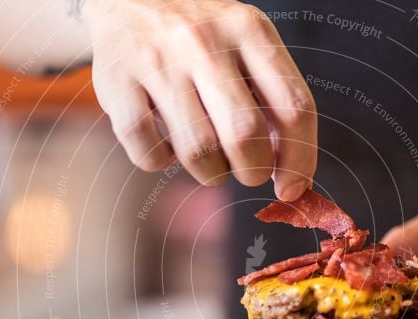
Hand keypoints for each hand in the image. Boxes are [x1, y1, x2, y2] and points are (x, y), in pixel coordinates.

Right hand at [84, 0, 316, 199]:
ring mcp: (158, 63)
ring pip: (198, 152)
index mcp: (249, 31)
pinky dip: (162, 163)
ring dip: (211, 174)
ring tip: (209, 160)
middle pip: (244, 135)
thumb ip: (273, 97)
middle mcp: (204, 43)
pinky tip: (167, 146)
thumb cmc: (200, 36)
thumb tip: (292, 174)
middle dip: (253, 172)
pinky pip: (149, 153)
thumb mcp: (245, 43)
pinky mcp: (117, 85)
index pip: (293, 107)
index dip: (299, 161)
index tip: (291, 188)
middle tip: (248, 171)